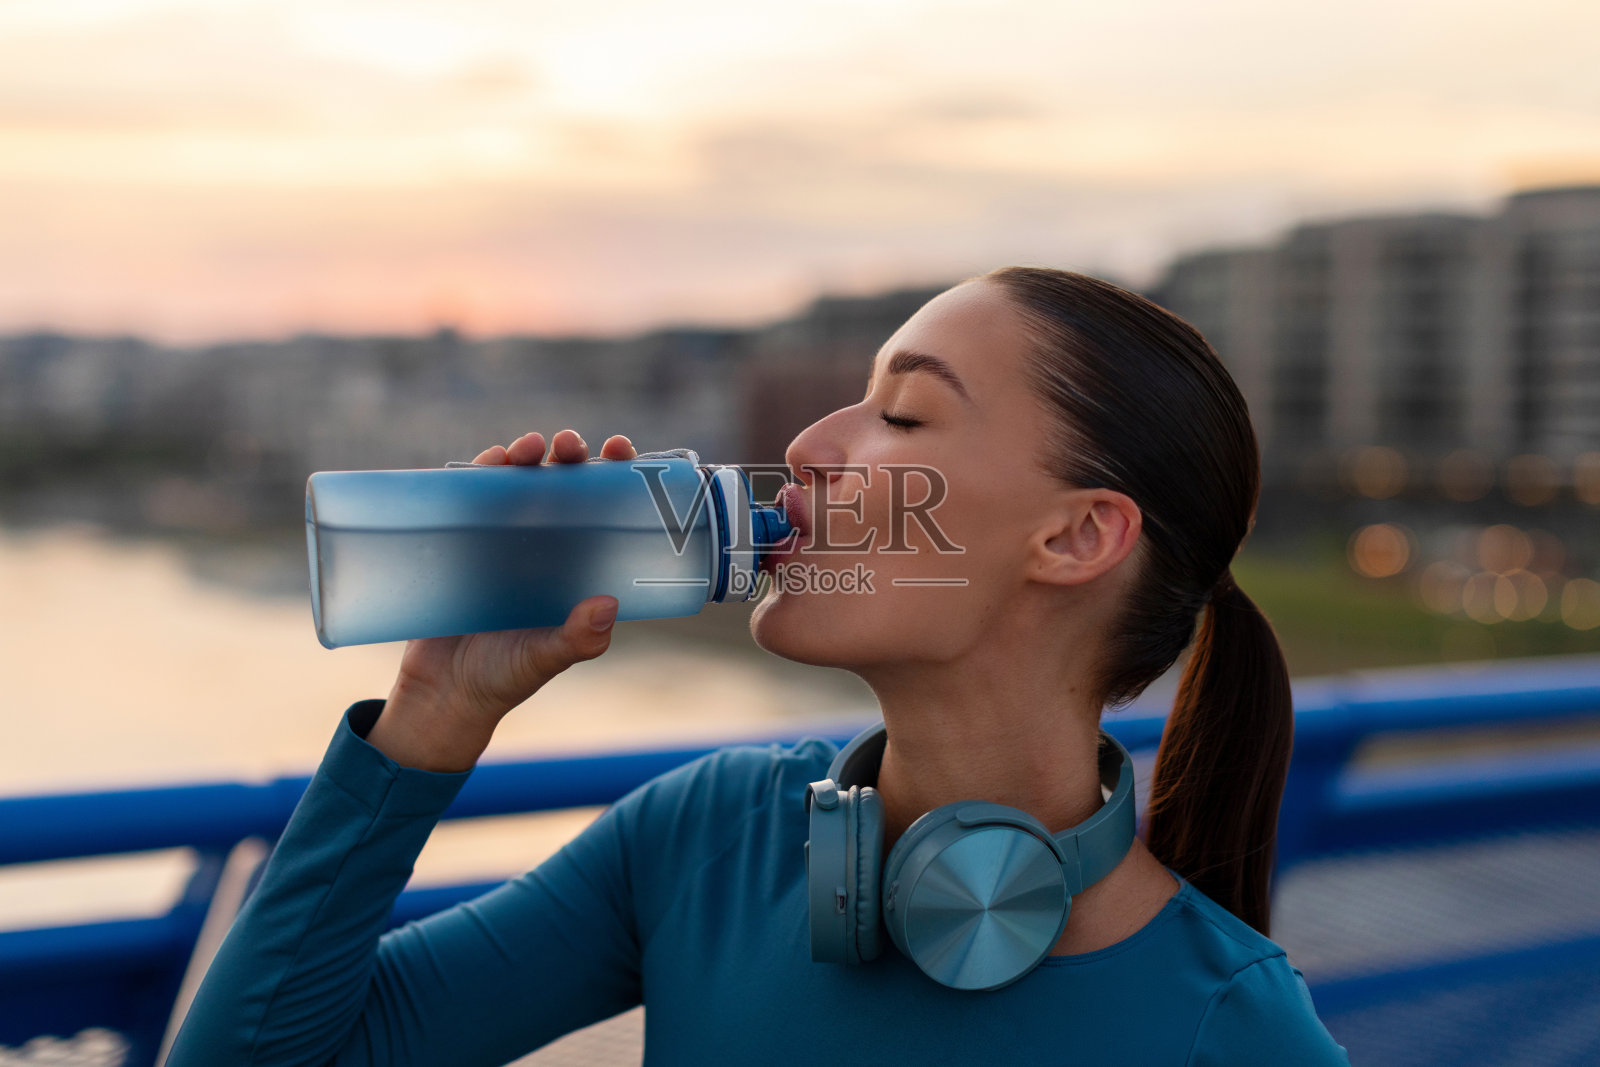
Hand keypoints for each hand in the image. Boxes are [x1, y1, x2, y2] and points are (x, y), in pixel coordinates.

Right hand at [367, 430, 639, 770]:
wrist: (441, 695)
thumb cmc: (505, 679)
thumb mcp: (546, 658)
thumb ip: (577, 639)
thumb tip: (607, 606)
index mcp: (576, 569)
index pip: (605, 513)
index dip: (617, 479)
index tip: (624, 452)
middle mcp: (545, 550)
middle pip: (563, 488)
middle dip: (569, 458)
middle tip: (569, 445)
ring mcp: (502, 543)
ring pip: (519, 485)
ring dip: (525, 457)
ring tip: (529, 447)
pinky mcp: (462, 544)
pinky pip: (472, 500)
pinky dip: (480, 474)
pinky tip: (489, 462)